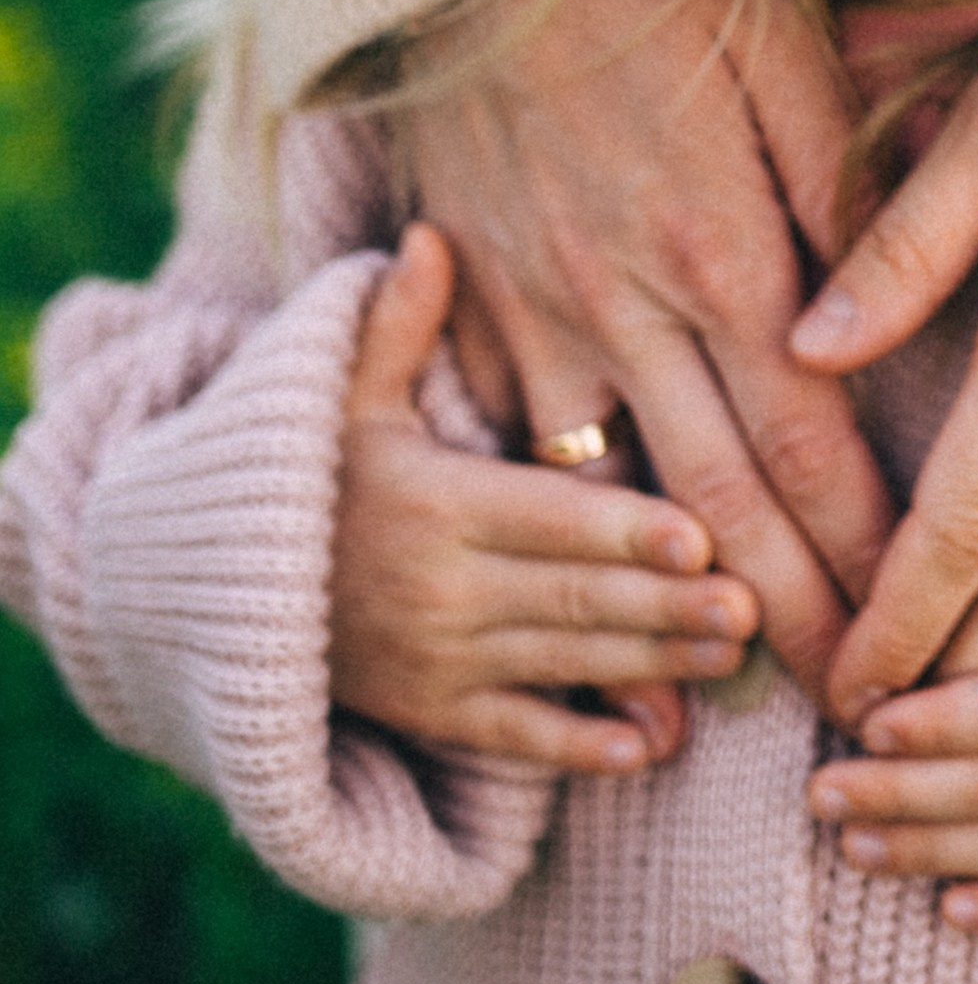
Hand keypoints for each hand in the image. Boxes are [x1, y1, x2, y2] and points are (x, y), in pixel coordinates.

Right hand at [329, 224, 760, 772]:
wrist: (219, 591)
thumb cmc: (312, 475)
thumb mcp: (345, 398)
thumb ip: (397, 325)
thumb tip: (431, 236)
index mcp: (435, 502)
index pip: (547, 517)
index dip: (623, 530)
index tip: (699, 535)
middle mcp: (440, 589)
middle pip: (574, 597)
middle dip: (666, 605)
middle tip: (753, 605)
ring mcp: (436, 661)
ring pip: (563, 665)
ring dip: (653, 666)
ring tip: (732, 655)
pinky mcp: (431, 716)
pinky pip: (513, 737)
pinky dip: (578, 747)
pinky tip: (647, 747)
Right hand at [399, 0, 895, 693]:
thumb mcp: (787, 60)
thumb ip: (848, 197)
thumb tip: (895, 312)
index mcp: (730, 251)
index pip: (814, 442)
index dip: (865, 552)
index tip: (913, 633)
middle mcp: (635, 307)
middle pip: (724, 503)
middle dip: (791, 619)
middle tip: (850, 714)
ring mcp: (545, 316)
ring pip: (616, 499)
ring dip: (669, 607)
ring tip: (730, 695)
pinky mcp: (480, 305)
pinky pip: (522, 450)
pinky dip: (562, 541)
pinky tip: (589, 608)